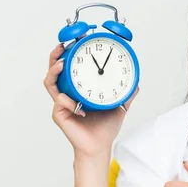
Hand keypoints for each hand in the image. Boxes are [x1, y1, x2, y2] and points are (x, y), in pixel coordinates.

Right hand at [43, 42, 138, 157]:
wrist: (100, 146)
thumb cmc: (105, 127)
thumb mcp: (119, 106)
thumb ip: (126, 93)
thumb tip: (136, 81)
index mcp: (79, 88)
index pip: (71, 67)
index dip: (70, 53)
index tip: (77, 39)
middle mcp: (67, 93)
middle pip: (55, 70)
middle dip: (55, 56)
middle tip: (61, 46)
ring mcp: (62, 104)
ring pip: (51, 83)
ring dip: (54, 72)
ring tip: (60, 64)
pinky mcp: (60, 114)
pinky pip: (60, 102)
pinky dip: (67, 101)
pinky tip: (77, 104)